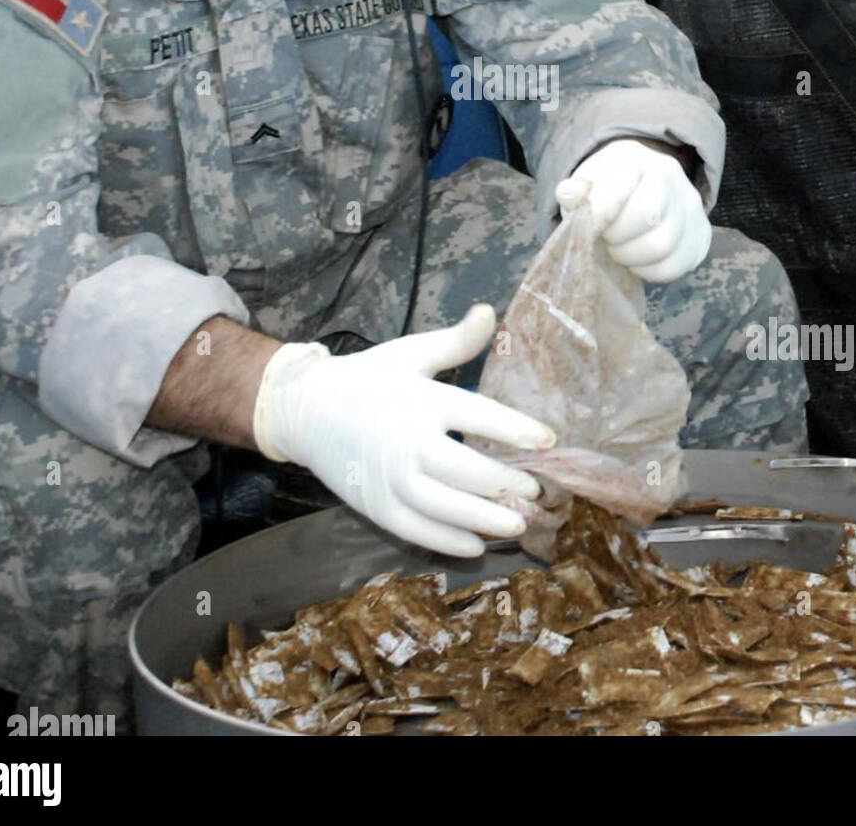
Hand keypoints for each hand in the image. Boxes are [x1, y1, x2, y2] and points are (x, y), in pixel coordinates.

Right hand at [251, 303, 555, 557]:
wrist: (306, 408)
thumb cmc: (368, 377)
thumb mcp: (411, 353)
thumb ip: (456, 342)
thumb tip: (491, 311)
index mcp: (423, 399)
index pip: (479, 415)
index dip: (517, 430)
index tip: (549, 440)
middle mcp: (409, 441)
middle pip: (468, 470)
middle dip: (507, 482)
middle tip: (536, 489)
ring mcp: (391, 478)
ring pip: (447, 507)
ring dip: (486, 518)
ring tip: (518, 522)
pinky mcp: (376, 506)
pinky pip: (418, 530)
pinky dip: (449, 541)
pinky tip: (477, 544)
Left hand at [555, 138, 710, 283]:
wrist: (642, 189)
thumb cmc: (607, 188)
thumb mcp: (587, 183)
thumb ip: (575, 190)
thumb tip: (568, 194)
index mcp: (638, 160)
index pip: (622, 188)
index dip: (601, 213)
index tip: (590, 225)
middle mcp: (672, 177)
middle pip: (648, 216)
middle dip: (617, 237)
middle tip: (606, 239)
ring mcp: (691, 207)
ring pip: (663, 245)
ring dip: (631, 257)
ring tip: (619, 250)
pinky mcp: (701, 235)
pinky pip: (676, 266)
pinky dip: (650, 271)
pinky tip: (638, 261)